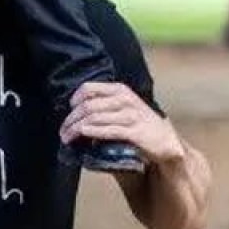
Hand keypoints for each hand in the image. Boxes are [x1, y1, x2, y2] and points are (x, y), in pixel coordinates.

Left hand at [59, 82, 183, 164]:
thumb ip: (103, 107)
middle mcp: (125, 99)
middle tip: (63, 131)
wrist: (165, 141)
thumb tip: (76, 114)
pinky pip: (108, 130)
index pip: (88, 88)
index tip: (68, 111)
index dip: (74, 100)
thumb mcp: (122, 108)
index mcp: (120, 90)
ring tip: (67, 137)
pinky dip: (92, 131)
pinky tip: (83, 134)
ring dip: (76, 128)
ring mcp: (130, 115)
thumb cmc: (138, 125)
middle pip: (87, 106)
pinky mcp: (135, 132)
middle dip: (71, 119)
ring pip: (94, 118)